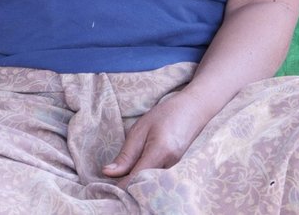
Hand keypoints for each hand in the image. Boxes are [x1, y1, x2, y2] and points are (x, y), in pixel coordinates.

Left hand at [102, 91, 217, 181]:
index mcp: (160, 151)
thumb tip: (107, 173)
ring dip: (135, 182)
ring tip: (121, 176)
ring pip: (149, 183)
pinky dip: (144, 177)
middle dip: (126, 186)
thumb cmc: (165, 114)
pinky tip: (136, 172)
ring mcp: (174, 168)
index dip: (119, 187)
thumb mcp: (140, 129)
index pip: (135, 178)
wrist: (193, 110)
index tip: (104, 189)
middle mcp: (169, 164)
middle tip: (110, 183)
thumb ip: (126, 154)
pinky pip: (156, 178)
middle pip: (142, 184)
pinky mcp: (175, 169)